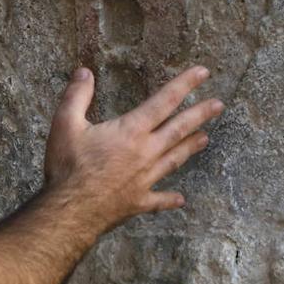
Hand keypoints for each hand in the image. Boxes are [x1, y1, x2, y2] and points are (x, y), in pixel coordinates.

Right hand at [42, 66, 220, 232]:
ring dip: (191, 147)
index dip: (184, 85)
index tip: (202, 73)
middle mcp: (145, 153)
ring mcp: (144, 179)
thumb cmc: (68, 167)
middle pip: (178, 129)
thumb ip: (76, 96)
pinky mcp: (138, 202)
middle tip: (219, 105)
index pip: (164, 101)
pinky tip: (180, 199)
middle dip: (200, 114)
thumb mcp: (64, 124)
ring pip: (174, 159)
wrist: (70, 211)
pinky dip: (170, 199)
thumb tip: (84, 72)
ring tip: (206, 138)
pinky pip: (159, 200)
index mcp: (131, 131)